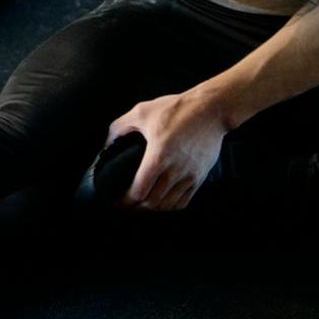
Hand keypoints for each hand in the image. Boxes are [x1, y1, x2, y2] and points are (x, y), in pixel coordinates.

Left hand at [104, 89, 229, 211]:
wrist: (211, 109)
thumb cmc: (177, 109)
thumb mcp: (142, 111)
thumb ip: (120, 127)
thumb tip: (106, 144)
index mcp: (158, 157)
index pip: (139, 191)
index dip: (125, 201)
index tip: (117, 201)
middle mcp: (174, 170)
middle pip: (153, 203)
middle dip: (136, 208)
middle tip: (126, 206)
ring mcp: (189, 176)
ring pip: (168, 205)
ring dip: (153, 209)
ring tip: (142, 205)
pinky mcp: (200, 176)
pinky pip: (184, 201)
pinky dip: (170, 206)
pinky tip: (163, 202)